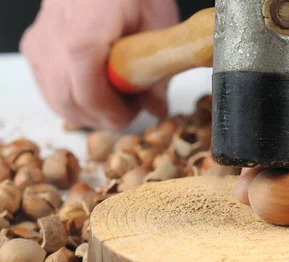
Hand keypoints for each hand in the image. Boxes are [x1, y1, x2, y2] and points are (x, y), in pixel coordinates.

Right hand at [20, 0, 178, 128]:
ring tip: (116, 96)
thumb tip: (156, 108)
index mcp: (86, 29)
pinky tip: (97, 88)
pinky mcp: (35, 46)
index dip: (112, 112)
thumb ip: (157, 69)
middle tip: (129, 109)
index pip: (88, 91)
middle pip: (68, 101)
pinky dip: (73, 97)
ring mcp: (40, 42)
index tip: (134, 112)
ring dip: (87, 111)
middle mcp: (53, 36)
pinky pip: (49, 86)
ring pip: (55, 99)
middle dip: (101, 117)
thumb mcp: (159, 23)